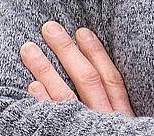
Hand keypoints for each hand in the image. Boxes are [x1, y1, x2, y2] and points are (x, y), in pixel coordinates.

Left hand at [19, 20, 133, 115]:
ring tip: (28, 49)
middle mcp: (104, 118)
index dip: (97, 53)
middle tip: (49, 28)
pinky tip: (33, 84)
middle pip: (87, 79)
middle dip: (67, 50)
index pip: (111, 78)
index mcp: (121, 114)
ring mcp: (85, 126)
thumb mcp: (124, 124)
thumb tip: (94, 72)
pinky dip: (44, 100)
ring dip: (46, 69)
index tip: (81, 31)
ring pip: (66, 95)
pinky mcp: (66, 134)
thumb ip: (114, 105)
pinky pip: (54, 118)